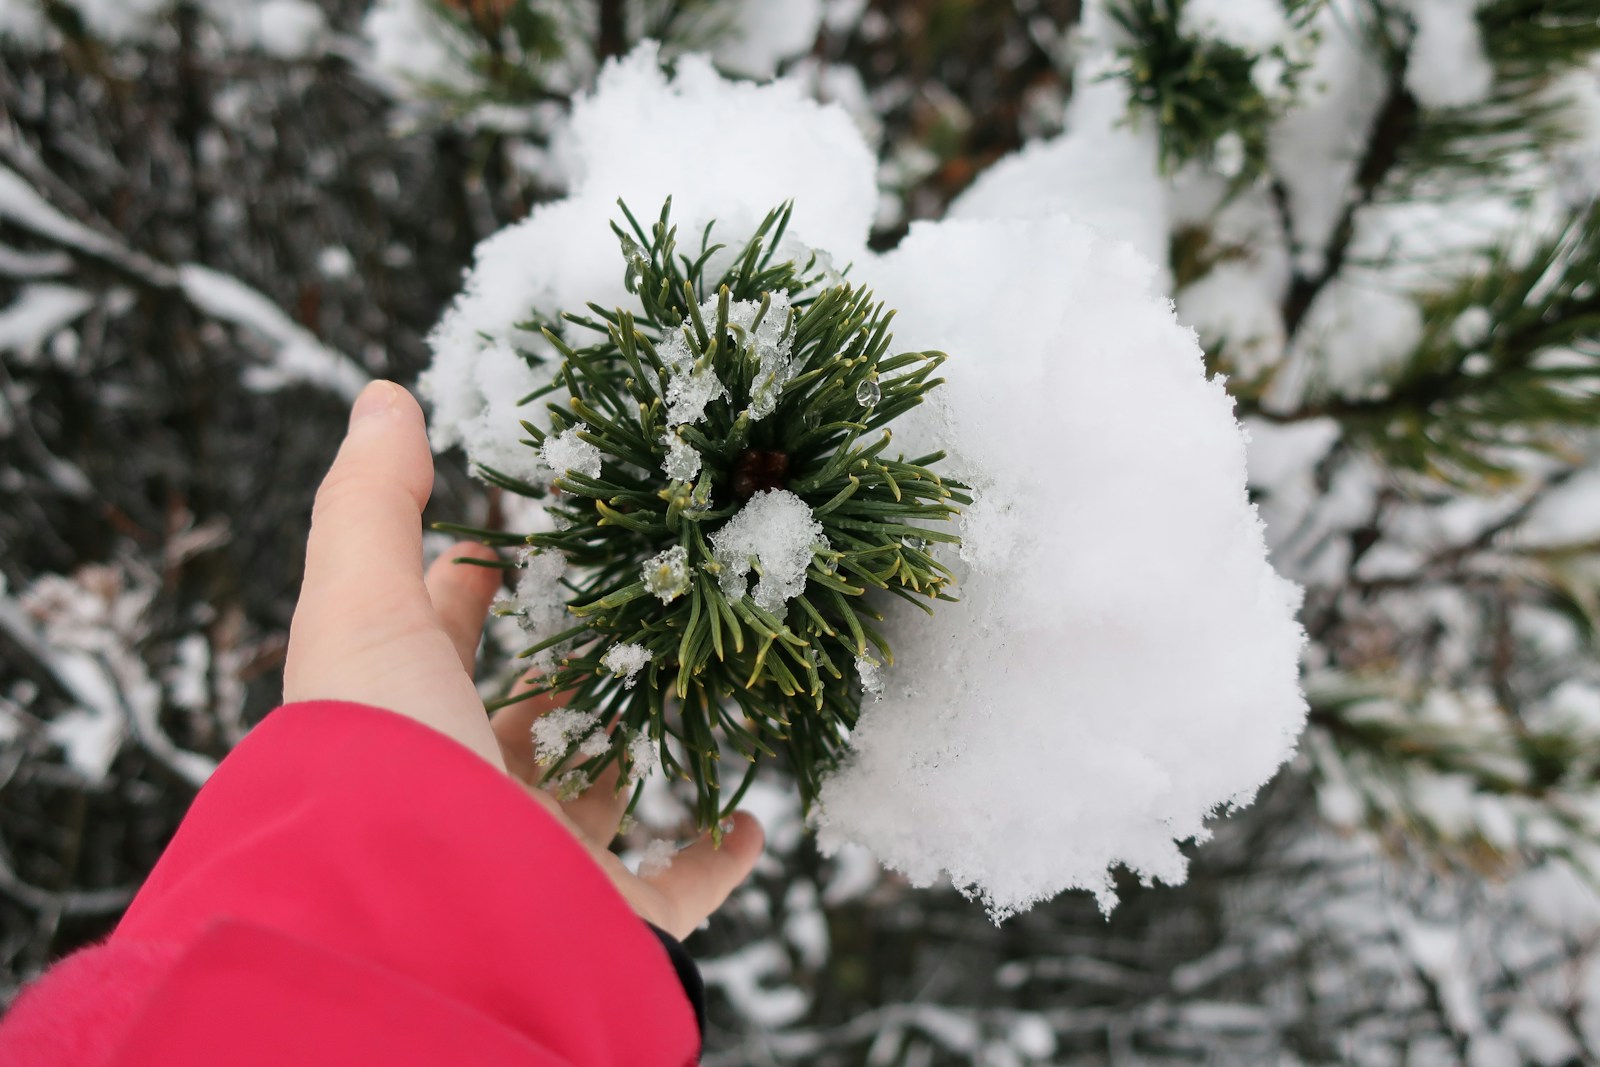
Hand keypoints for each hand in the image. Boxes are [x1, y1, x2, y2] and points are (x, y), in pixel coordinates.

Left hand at [284, 379, 763, 939]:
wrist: (420, 925)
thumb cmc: (385, 755)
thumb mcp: (363, 605)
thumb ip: (374, 499)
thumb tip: (384, 393)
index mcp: (406, 722)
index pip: (432, 641)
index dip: (464, 588)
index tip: (505, 545)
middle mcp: (468, 795)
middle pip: (519, 723)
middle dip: (562, 669)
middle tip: (618, 612)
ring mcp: (541, 859)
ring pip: (595, 800)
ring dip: (634, 748)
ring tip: (685, 691)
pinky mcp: (609, 915)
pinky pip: (675, 889)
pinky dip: (716, 856)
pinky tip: (751, 819)